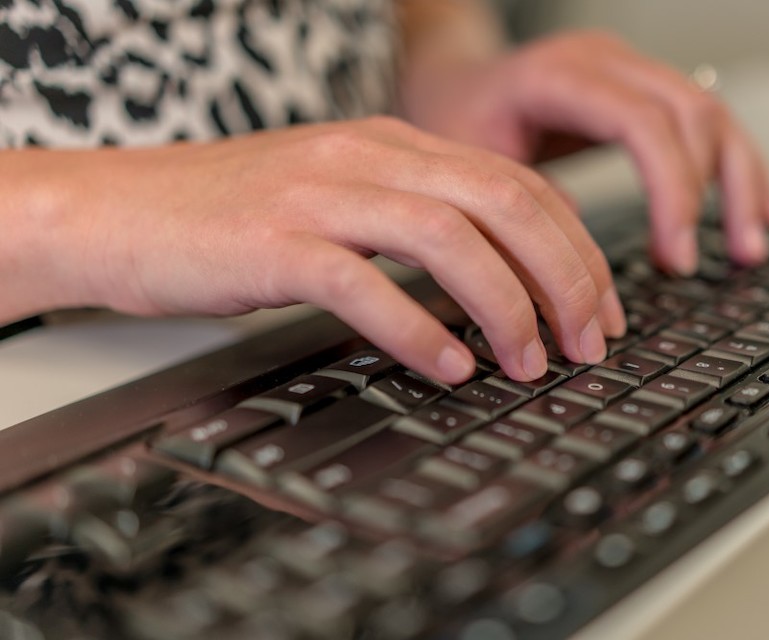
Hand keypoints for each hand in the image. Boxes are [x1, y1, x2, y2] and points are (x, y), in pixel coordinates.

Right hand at [32, 117, 624, 383]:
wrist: (120, 210)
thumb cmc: (232, 216)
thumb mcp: (341, 201)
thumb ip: (414, 225)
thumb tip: (495, 284)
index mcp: (393, 145)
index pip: (517, 184)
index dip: (576, 249)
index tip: (600, 308)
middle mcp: (367, 157)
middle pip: (503, 203)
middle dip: (564, 278)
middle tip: (588, 342)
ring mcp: (320, 196)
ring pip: (448, 237)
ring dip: (506, 306)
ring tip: (530, 362)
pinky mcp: (273, 244)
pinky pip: (365, 284)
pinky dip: (419, 330)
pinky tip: (448, 369)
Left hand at [402, 30, 768, 274]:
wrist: (455, 83)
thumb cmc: (455, 119)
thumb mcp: (469, 166)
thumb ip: (518, 210)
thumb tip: (570, 277)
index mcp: (559, 74)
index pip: (642, 122)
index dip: (671, 190)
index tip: (675, 257)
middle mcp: (605, 61)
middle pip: (692, 113)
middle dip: (714, 194)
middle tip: (715, 262)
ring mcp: (630, 69)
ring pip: (712, 115)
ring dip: (740, 183)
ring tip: (750, 247)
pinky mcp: (642, 90)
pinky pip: (706, 122)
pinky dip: (734, 168)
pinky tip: (756, 208)